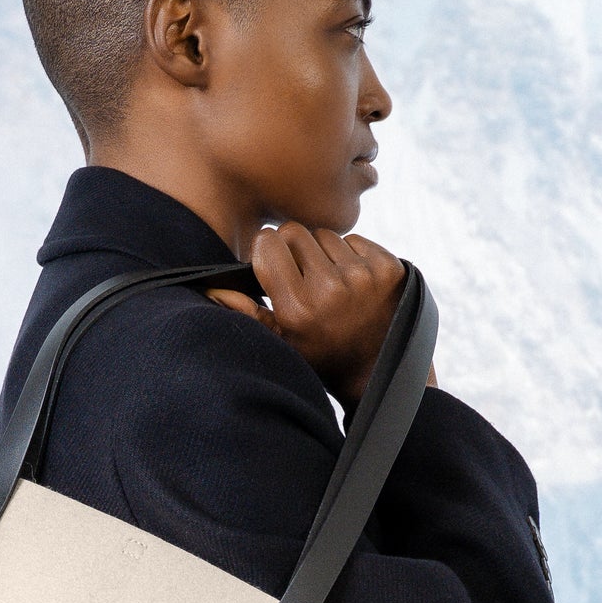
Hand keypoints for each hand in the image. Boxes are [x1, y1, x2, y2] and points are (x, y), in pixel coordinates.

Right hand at [209, 225, 433, 407]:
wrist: (380, 371)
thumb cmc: (322, 355)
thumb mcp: (282, 343)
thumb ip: (247, 314)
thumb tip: (212, 289)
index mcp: (298, 307)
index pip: (268, 243)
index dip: (266, 251)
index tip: (272, 265)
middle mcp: (331, 289)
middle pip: (295, 231)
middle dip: (292, 248)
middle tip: (301, 275)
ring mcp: (363, 276)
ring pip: (326, 235)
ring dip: (323, 253)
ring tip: (330, 284)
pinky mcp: (389, 267)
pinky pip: (355, 240)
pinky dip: (351, 255)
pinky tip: (353, 283)